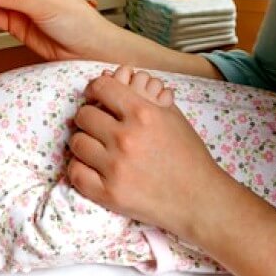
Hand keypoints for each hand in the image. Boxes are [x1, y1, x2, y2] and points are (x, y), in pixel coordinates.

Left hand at [68, 74, 223, 238]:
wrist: (199, 198)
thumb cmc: (187, 154)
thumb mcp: (171, 115)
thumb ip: (141, 95)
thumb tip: (110, 77)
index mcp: (142, 113)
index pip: (100, 88)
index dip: (94, 89)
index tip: (95, 97)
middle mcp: (126, 138)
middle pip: (84, 115)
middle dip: (90, 117)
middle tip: (98, 126)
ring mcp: (116, 167)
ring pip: (77, 142)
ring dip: (85, 142)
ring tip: (97, 147)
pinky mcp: (110, 194)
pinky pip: (75, 173)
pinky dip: (80, 168)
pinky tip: (92, 166)